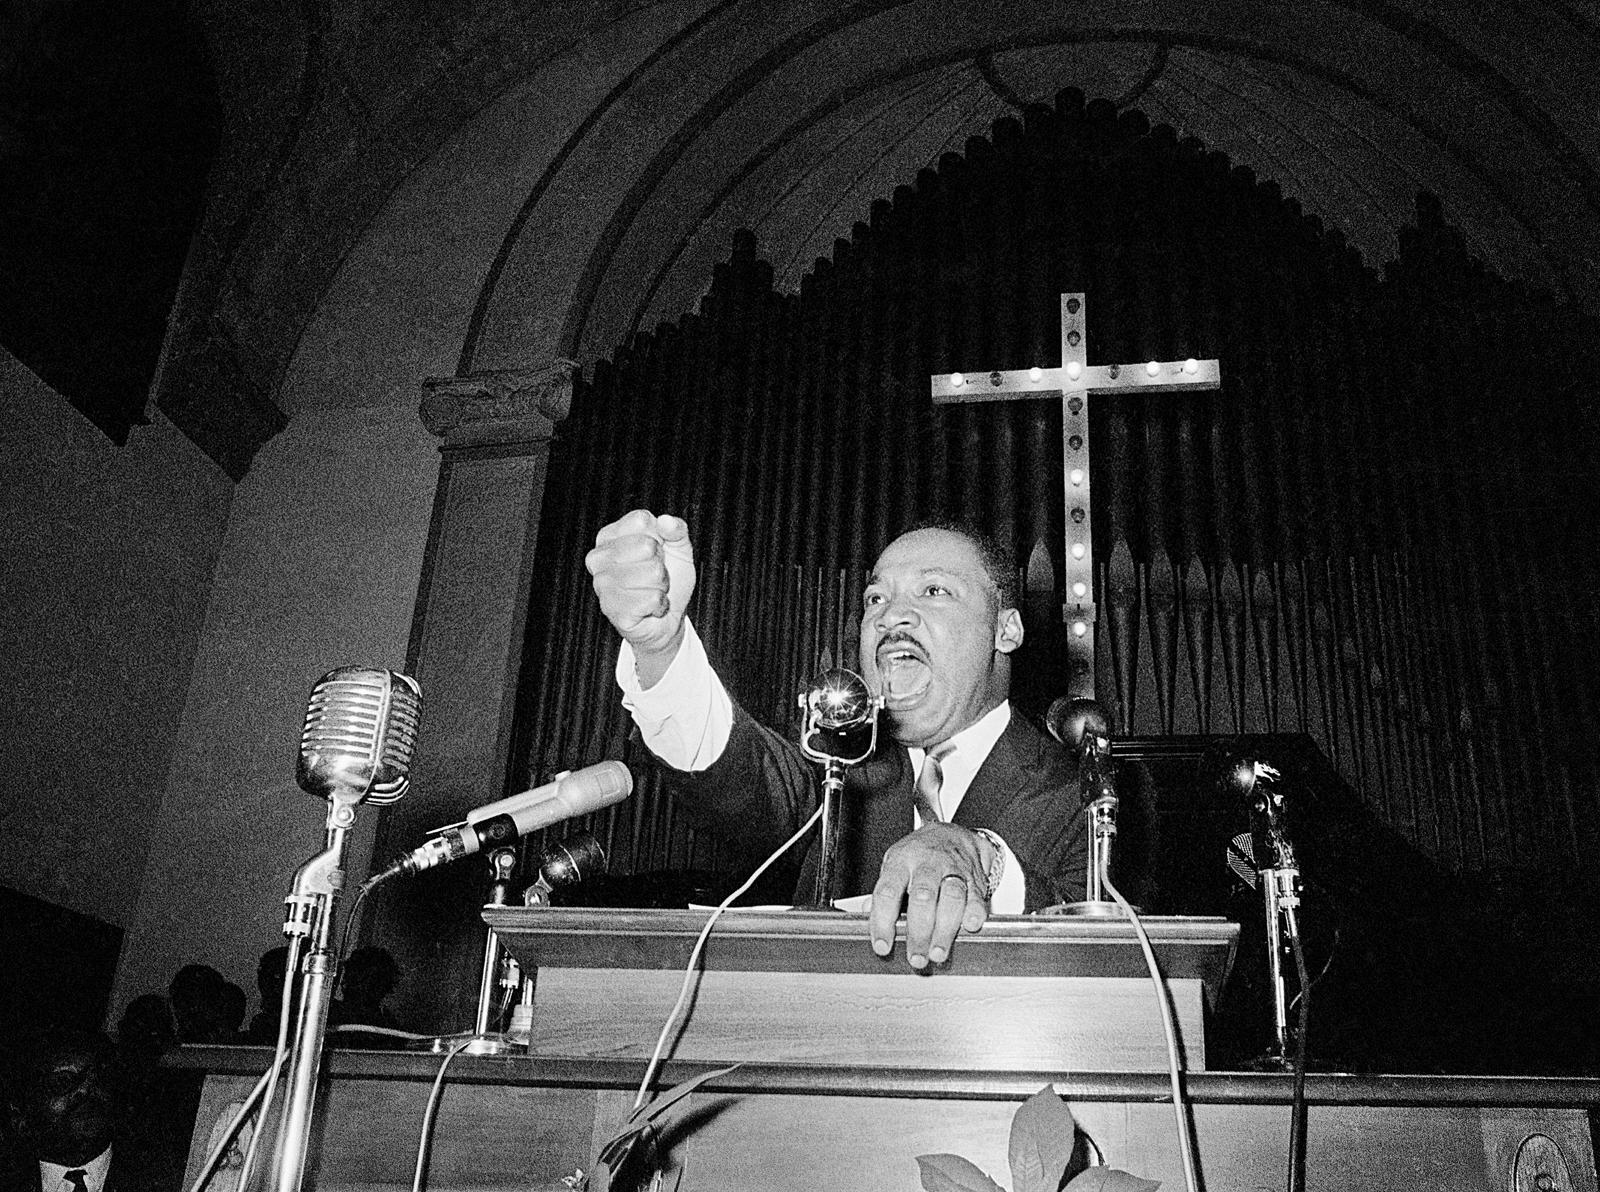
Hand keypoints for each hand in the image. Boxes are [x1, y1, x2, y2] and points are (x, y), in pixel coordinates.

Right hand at [586, 510, 696, 680]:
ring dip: (661, 586)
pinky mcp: (612, 609)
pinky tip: (650, 607)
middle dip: (661, 563)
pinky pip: (651, 598)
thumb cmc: (668, 580)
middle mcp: (599, 558)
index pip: (641, 520)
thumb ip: (676, 530)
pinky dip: (659, 604)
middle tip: (655, 575)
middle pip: (647, 546)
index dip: (660, 537)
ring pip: (652, 573)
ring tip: (652, 590)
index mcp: (610, 536)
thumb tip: (666, 521)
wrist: (666, 619)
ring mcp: (602, 585)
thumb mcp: (678, 549)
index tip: (656, 551)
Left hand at [868, 823, 992, 968]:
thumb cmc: (919, 855)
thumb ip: (884, 892)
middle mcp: (927, 864)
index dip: (882, 921)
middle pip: (922, 897)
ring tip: (938, 953)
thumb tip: (865, 913)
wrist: (953, 834)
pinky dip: (975, 913)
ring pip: (951, 897)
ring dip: (945, 929)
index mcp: (901, 862)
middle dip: (919, 932)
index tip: (882, 946)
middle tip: (916, 958)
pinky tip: (969, 927)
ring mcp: (953, 869)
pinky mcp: (975, 878)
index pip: (888, 892)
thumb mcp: (895, 865)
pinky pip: (977, 896)